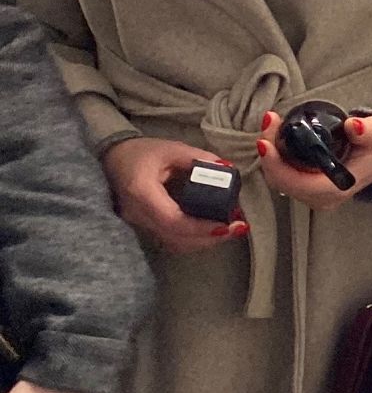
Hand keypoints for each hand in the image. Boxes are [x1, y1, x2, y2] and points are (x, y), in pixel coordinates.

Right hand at [103, 137, 247, 255]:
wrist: (112, 158)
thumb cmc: (141, 152)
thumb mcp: (171, 149)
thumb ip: (198, 159)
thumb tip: (227, 168)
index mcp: (142, 193)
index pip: (173, 220)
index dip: (201, 227)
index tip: (228, 225)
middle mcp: (138, 214)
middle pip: (176, 238)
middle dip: (209, 237)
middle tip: (237, 228)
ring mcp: (138, 224)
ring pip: (174, 243)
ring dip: (203, 241)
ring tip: (229, 229)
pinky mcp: (144, 227)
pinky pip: (170, 240)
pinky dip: (192, 238)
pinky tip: (211, 229)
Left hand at [255, 112, 371, 210]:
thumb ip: (366, 131)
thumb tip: (353, 126)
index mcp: (336, 188)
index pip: (296, 183)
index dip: (276, 164)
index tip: (266, 141)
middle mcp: (322, 198)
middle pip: (282, 181)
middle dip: (270, 154)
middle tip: (269, 123)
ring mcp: (313, 196)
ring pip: (279, 180)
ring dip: (271, 155)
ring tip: (271, 126)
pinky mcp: (308, 189)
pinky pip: (283, 177)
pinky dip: (275, 158)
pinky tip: (275, 138)